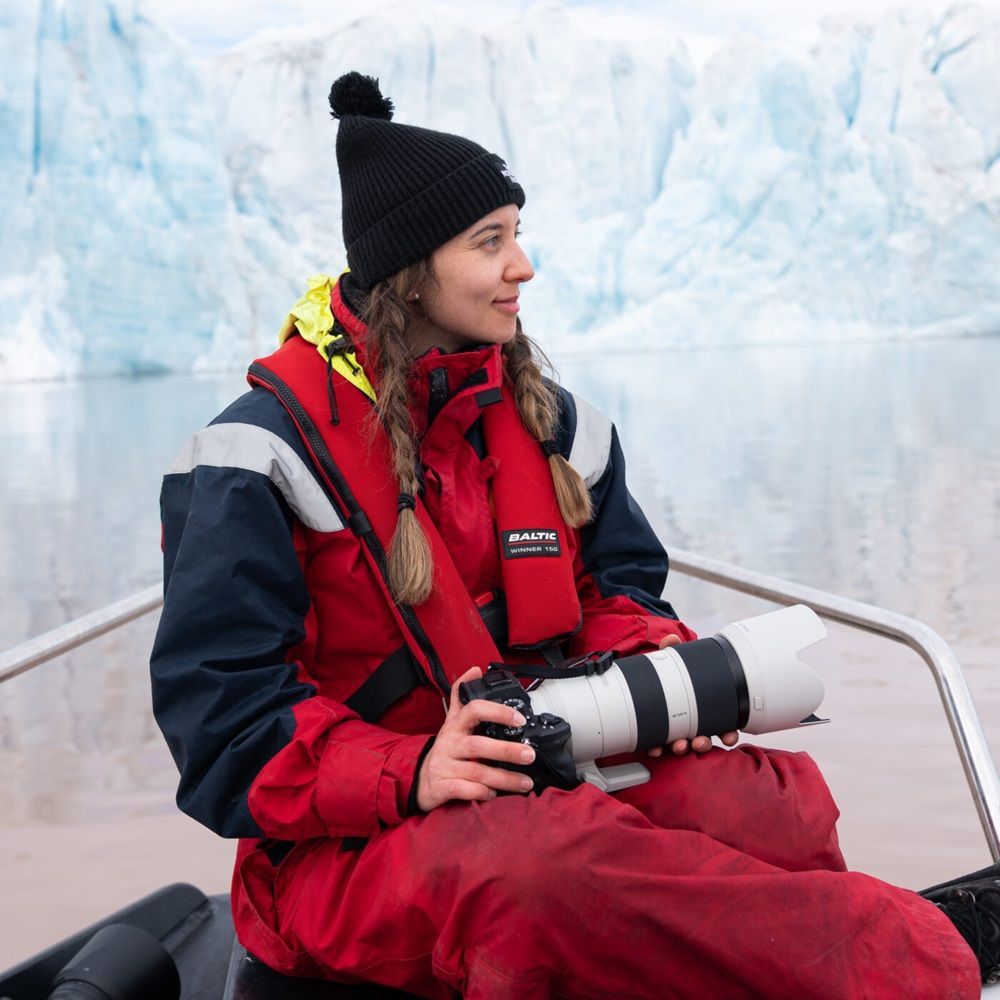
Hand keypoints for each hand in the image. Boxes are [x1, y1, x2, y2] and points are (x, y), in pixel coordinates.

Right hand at [416, 666, 537, 812]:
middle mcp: (448, 744)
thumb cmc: (445, 749)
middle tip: (530, 755)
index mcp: (455, 726)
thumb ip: (462, 695)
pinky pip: (463, 790)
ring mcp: (443, 766)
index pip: (473, 710)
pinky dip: (480, 792)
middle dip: (507, 751)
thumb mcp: (452, 721)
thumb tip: (475, 670)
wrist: (421, 780)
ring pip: (476, 772)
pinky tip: (494, 794)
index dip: (497, 712)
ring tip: (525, 782)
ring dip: (503, 778)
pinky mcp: (440, 788)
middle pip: (478, 745)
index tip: (519, 719)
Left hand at [645, 633, 739, 757]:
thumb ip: (671, 651)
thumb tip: (671, 639)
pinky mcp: (656, 735)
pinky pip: (659, 746)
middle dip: (703, 743)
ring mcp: (674, 731)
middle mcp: (691, 724)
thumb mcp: (669, 664)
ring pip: (684, 745)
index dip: (727, 733)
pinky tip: (654, 749)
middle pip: (703, 738)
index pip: (720, 725)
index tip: (728, 737)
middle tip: (699, 741)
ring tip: (680, 745)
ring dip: (684, 748)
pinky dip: (658, 749)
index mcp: (701, 710)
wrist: (643, 681)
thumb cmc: (664, 677)